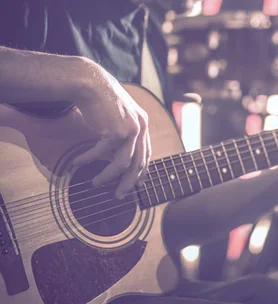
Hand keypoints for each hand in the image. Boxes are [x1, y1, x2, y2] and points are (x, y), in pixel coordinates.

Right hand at [71, 58, 150, 199]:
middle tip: (119, 195)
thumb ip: (124, 133)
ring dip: (107, 176)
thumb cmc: (100, 100)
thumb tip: (120, 157)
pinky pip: (100, 153)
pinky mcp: (115, 131)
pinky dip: (88, 160)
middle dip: (128, 182)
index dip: (141, 172)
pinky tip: (77, 163)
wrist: (89, 82)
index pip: (146, 154)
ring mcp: (130, 129)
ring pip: (121, 164)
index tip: (136, 185)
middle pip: (138, 164)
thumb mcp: (119, 116)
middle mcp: (141, 127)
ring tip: (95, 183)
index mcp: (143, 124)